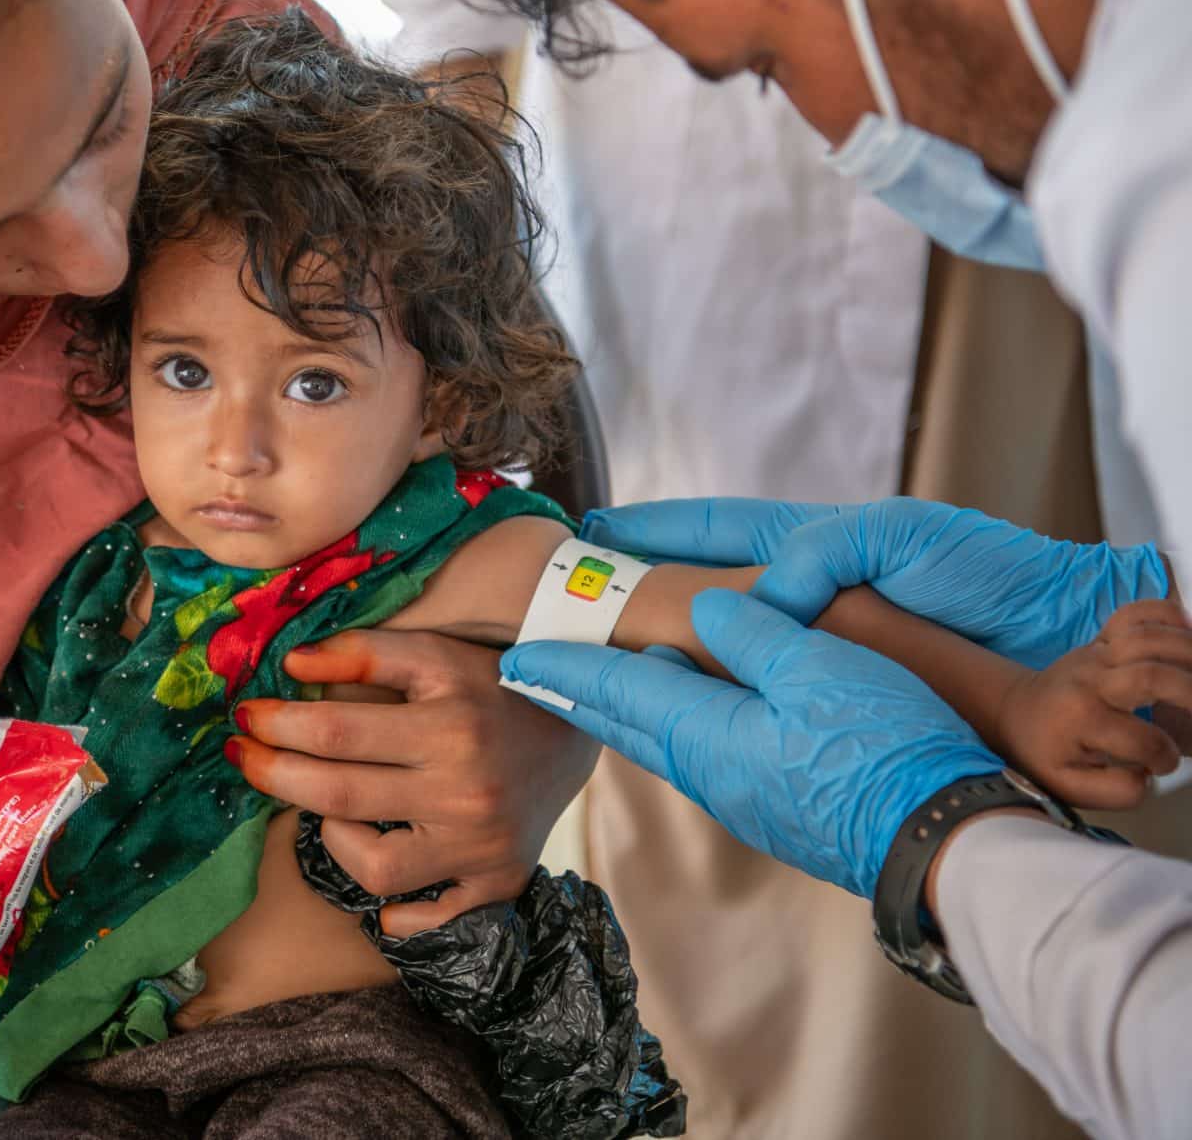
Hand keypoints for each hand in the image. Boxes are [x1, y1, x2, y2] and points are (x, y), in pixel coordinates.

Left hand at [230, 629, 598, 936]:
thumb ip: (364, 653)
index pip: (336, 734)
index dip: (278, 726)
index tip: (246, 717)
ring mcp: (482, 849)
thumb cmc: (491, 686)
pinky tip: (375, 873)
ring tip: (331, 811)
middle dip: (276, 776)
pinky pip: (429, 919)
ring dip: (334, 839)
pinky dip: (394, 912)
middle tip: (245, 756)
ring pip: (376, 869)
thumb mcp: (434, 655)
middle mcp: (466, 796)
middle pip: (341, 799)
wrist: (577, 728)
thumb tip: (291, 666)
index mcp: (450, 729)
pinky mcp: (498, 883)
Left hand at [501, 589, 1003, 897]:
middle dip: (575, 690)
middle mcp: (710, 773)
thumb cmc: (887, 751)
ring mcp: (741, 798)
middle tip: (530, 669)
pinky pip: (699, 757)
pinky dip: (669, 726)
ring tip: (594, 682)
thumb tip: (700, 609)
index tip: (514, 653)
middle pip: (625, 721)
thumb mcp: (821, 669)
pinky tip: (682, 715)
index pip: (615, 690)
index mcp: (708, 734)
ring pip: (660, 742)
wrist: (942, 848)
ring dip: (620, 708)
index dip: (564, 665)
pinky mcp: (774, 811)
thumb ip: (752, 636)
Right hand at [583, 496, 1170, 668]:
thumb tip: (751, 604)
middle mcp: (801, 598)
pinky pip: (748, 696)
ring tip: (594, 652)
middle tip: (568, 597)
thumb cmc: (987, 576)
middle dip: (632, 591)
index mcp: (812, 546)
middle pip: (697, 593)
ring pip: (713, 651)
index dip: (653, 528)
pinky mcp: (829, 699)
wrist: (1058, 648)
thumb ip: (815, 554)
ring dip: (654, 653)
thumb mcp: (897, 535)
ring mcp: (812, 652)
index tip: (594, 530)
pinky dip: (702, 699)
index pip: (714, 528)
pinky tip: (665, 707)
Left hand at [997, 600, 1191, 808]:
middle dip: (1191, 695)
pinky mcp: (1099, 640)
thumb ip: (1114, 790)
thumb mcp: (1069, 785)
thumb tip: (1149, 775)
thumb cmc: (1045, 751)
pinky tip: (1186, 630)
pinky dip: (1163, 614)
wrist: (1015, 711)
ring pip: (1147, 639)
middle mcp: (1091, 681)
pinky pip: (1132, 614)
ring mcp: (1095, 655)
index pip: (1142, 739)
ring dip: (1186, 652)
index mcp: (1083, 719)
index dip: (1164, 757)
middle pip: (1151, 676)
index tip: (1162, 763)